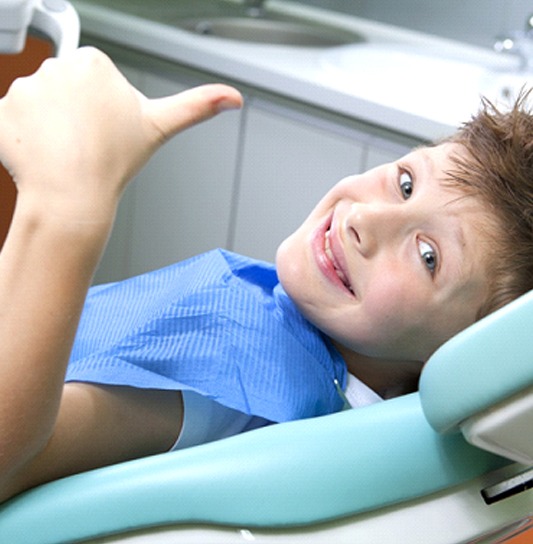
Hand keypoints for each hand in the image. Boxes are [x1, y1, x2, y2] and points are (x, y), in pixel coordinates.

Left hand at [0, 47, 241, 218]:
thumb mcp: (160, 127)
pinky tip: (42, 154)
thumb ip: (198, 106)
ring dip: (49, 126)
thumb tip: (234, 98)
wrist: (73, 197)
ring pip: (40, 105)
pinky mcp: (2, 110)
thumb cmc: (114, 163)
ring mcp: (24, 88)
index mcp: (93, 63)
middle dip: (75, 113)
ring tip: (66, 152)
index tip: (106, 129)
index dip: (102, 108)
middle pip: (67, 89)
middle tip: (87, 143)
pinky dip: (25, 137)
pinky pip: (14, 120)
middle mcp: (56, 67)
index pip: (94, 78)